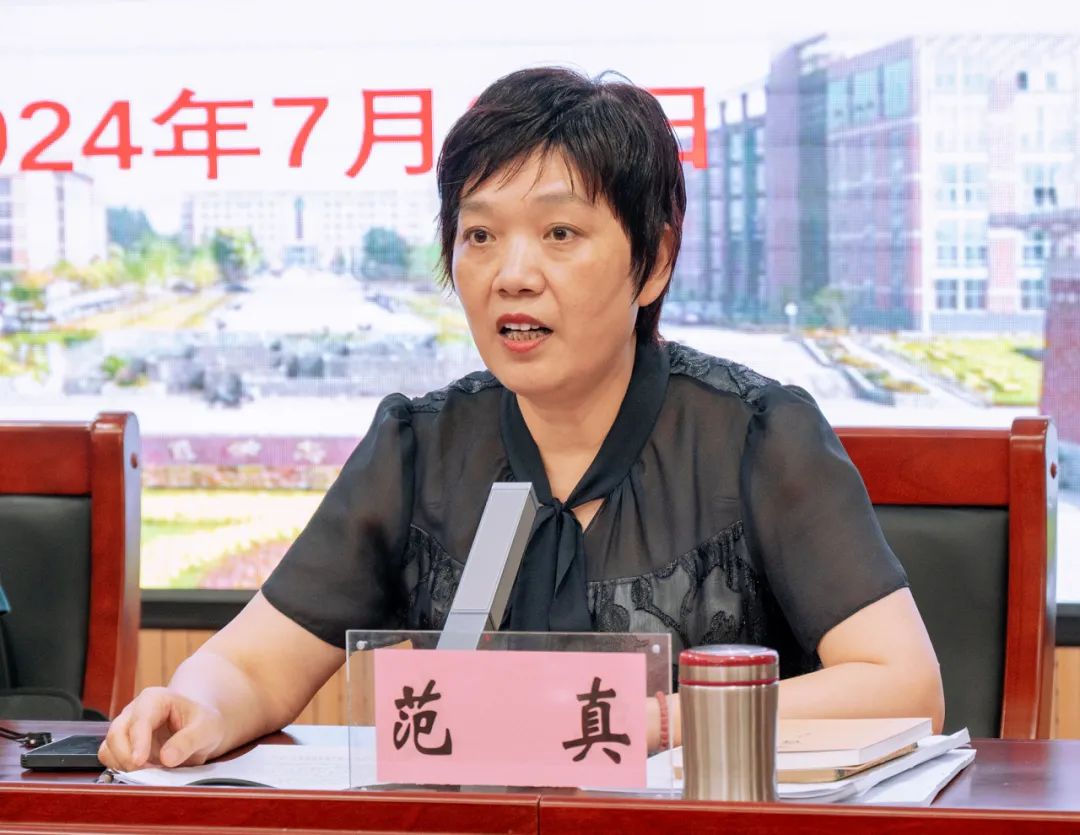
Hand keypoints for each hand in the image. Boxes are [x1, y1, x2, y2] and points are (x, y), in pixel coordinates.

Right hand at [98, 687, 226, 770]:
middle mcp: (135, 711)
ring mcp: (126, 728)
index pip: (140, 719)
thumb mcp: (206, 729)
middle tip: (147, 773)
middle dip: (127, 756)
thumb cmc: (202, 723)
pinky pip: (110, 759)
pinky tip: (142, 773)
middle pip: (116, 733)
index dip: (138, 741)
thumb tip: (167, 758)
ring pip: (108, 747)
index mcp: (155, 699)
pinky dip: (121, 769)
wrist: (199, 729)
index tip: (140, 761)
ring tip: (149, 773)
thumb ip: (188, 741)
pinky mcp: (122, 745)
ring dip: (123, 765)